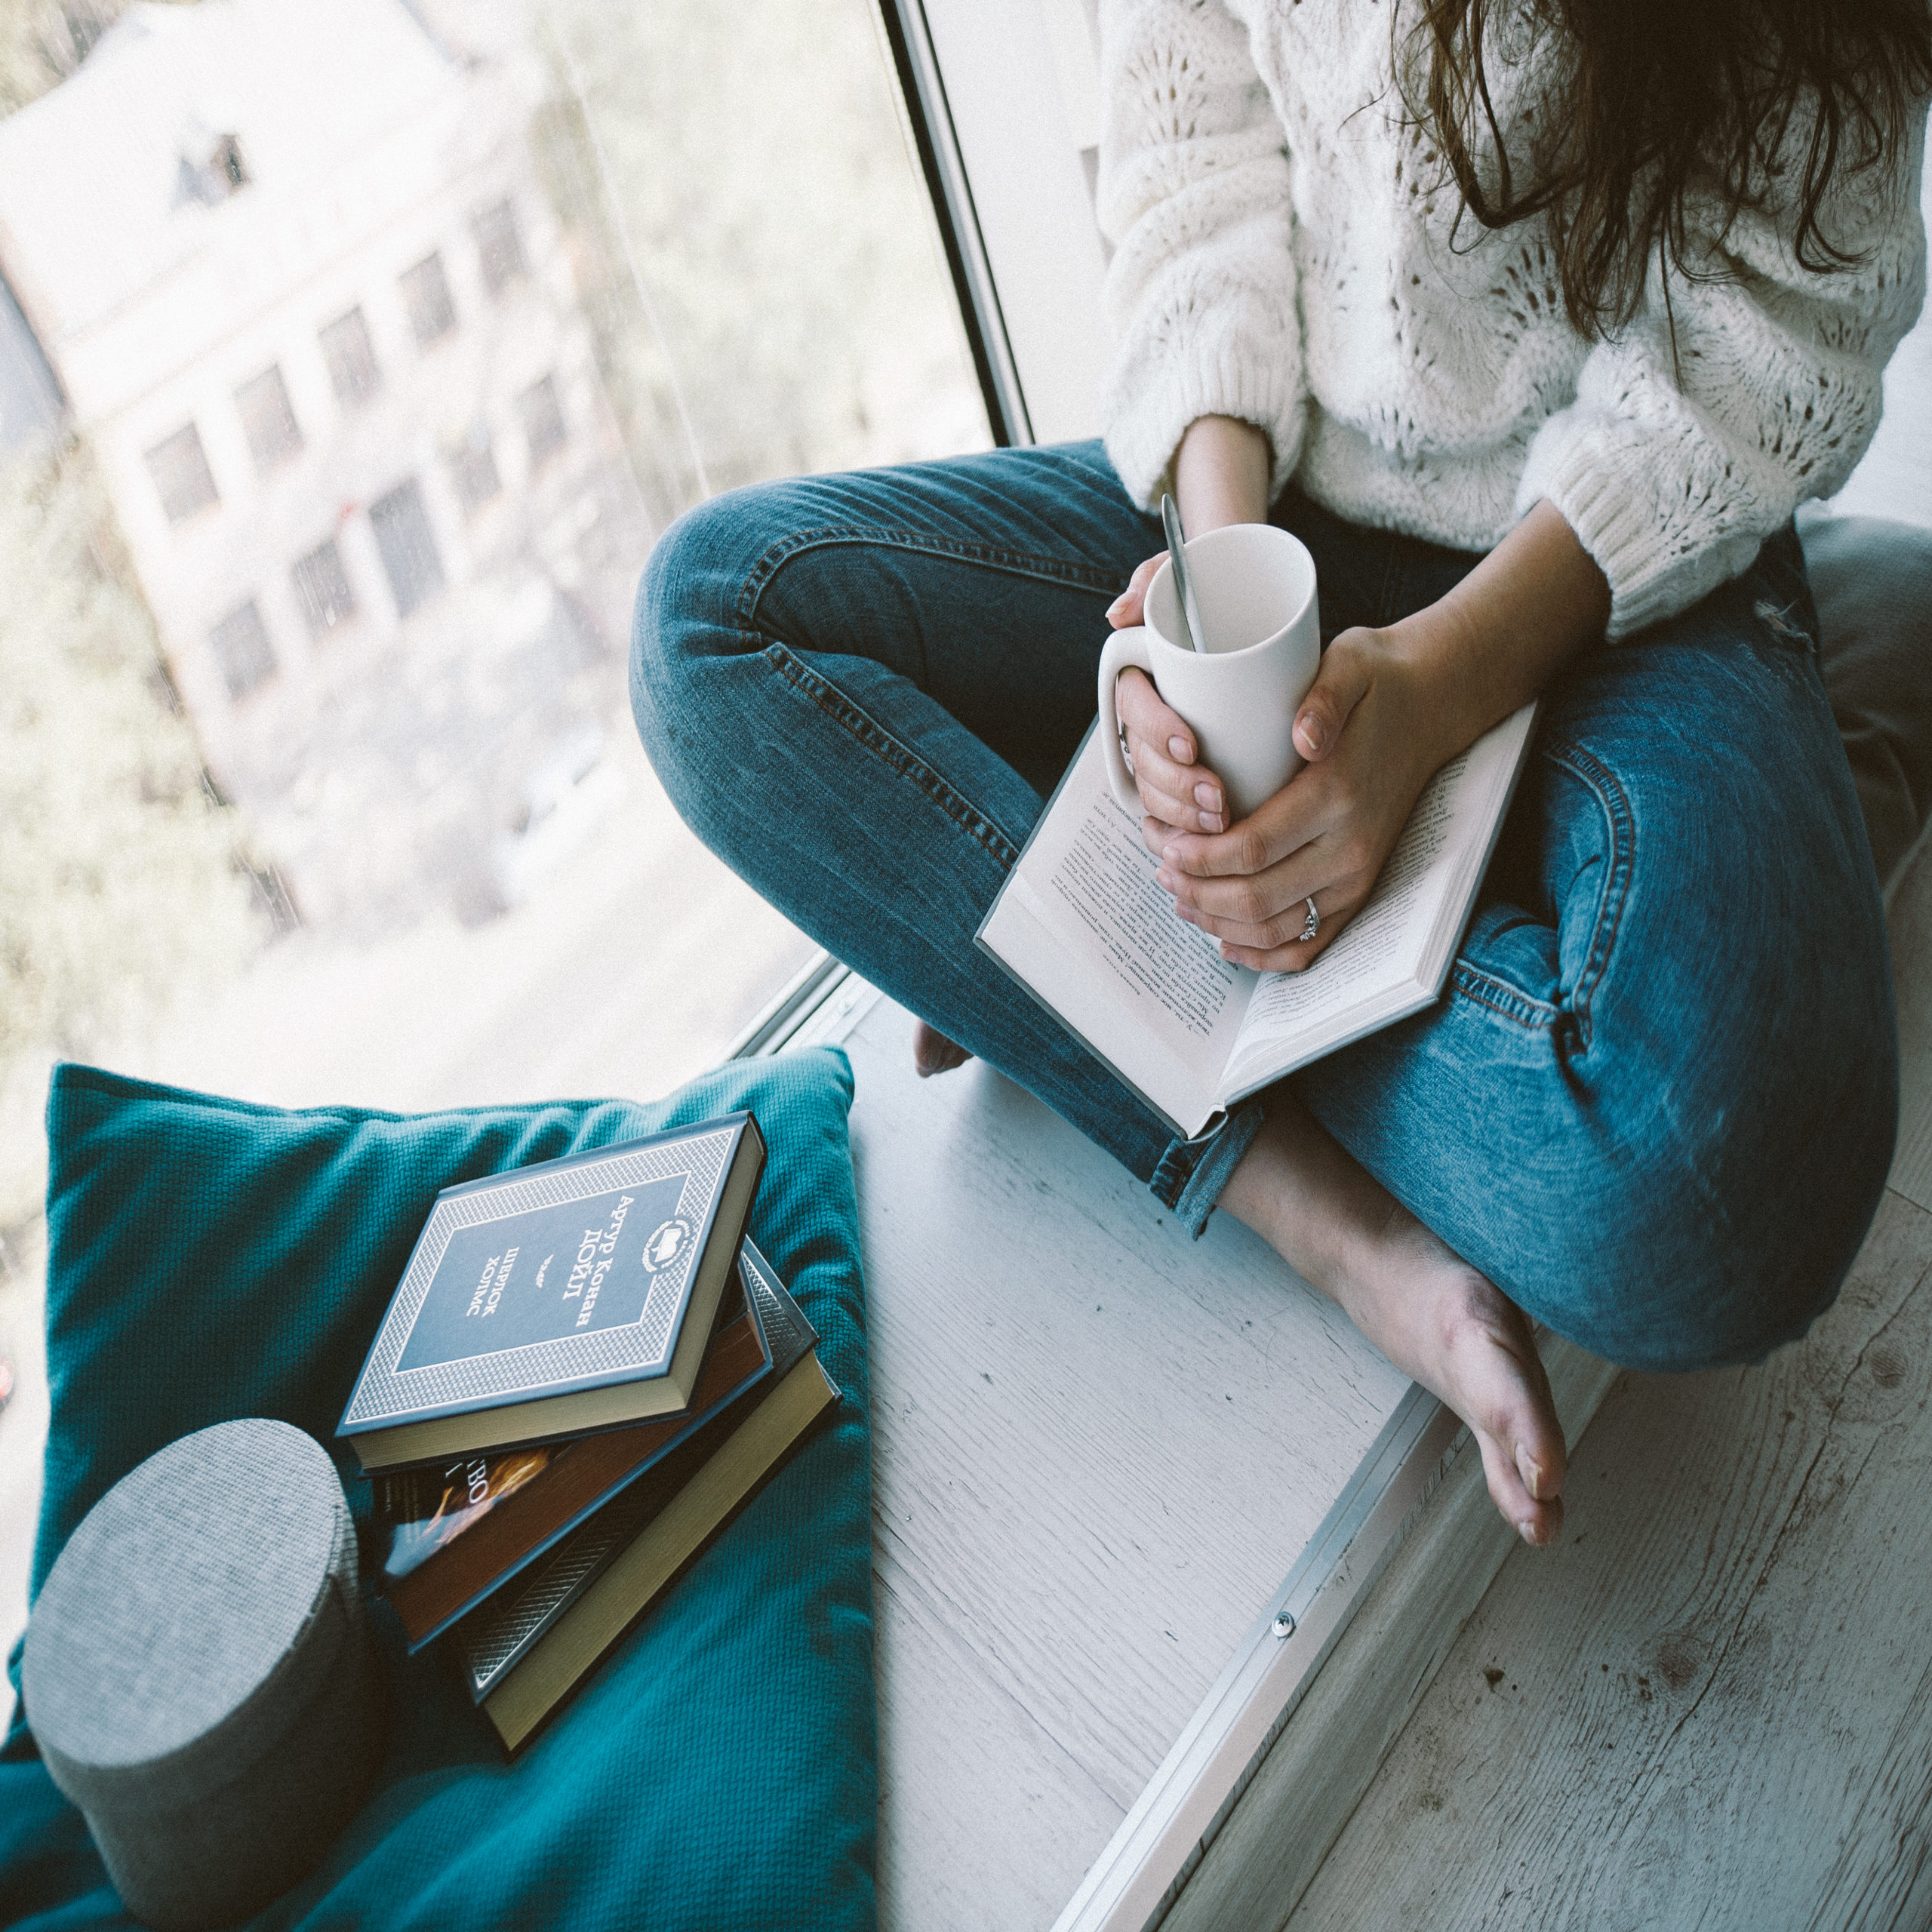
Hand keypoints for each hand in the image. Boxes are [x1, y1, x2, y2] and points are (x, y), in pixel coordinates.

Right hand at [1107, 556, 1231, 834]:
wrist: (1247, 603)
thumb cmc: (1213, 588)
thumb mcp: (1185, 574)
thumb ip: (1153, 579)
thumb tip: (1120, 613)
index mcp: (1136, 677)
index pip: (1133, 708)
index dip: (1157, 732)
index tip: (1192, 744)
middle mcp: (1143, 717)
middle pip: (1142, 760)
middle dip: (1176, 787)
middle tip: (1218, 796)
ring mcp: (1161, 750)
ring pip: (1153, 791)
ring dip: (1181, 814)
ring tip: (1224, 817)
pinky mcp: (1186, 774)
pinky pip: (1169, 813)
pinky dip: (1183, 832)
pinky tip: (1205, 847)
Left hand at [1121, 495, 1611, 971]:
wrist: (1431, 708)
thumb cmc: (1377, 685)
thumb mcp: (1350, 665)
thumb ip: (1323, 698)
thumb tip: (1303, 737)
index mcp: (1336, 796)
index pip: (1252, 849)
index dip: (1198, 857)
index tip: (1164, 842)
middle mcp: (1349, 848)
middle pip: (1256, 898)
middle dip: (1195, 890)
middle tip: (1160, 866)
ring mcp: (1357, 877)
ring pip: (1275, 930)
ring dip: (1217, 923)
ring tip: (1178, 893)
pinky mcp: (1359, 892)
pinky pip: (1309, 946)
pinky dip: (1263, 955)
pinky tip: (1224, 940)